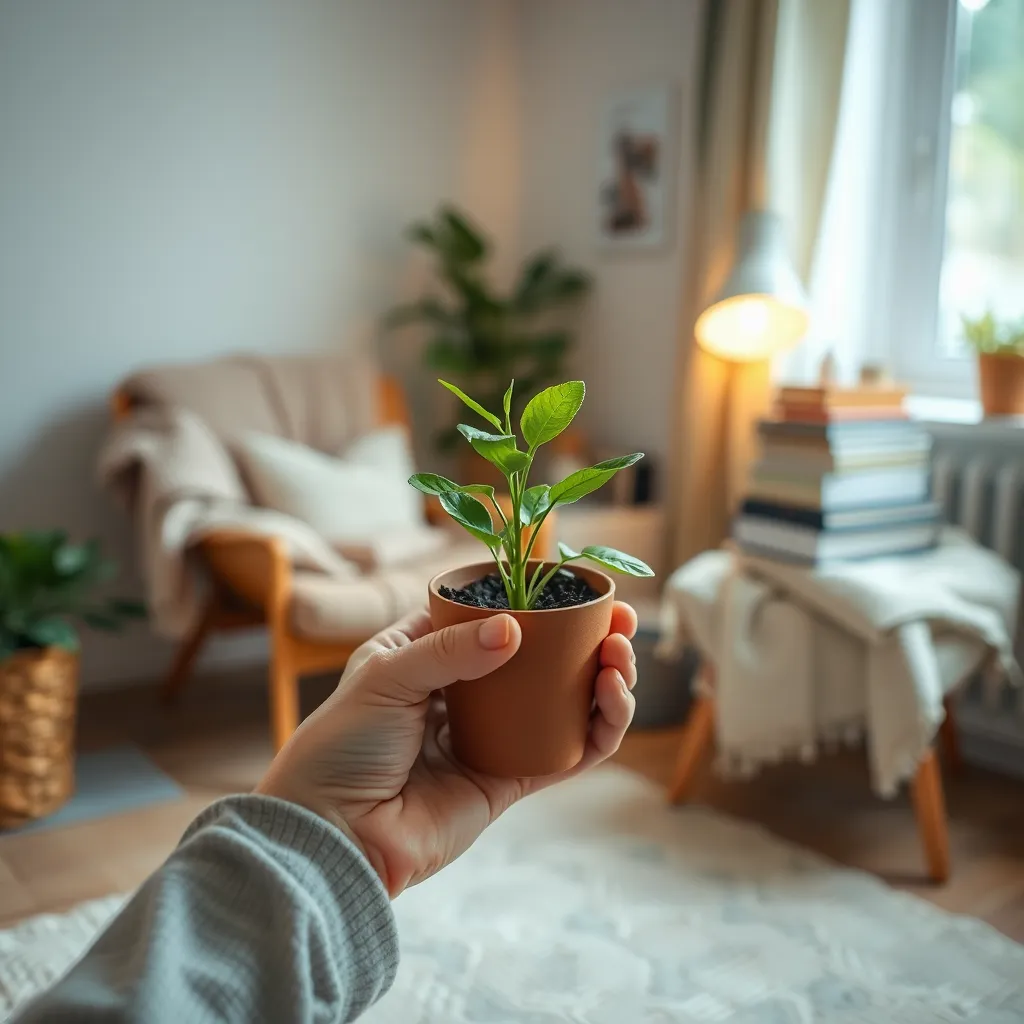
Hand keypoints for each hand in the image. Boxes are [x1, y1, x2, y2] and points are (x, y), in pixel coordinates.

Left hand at [256, 603, 637, 896]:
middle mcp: (466, 693)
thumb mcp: (386, 676)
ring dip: (603, 682)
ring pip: (564, 705)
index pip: (495, 616)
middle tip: (623, 623)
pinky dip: (598, 731)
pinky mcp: (509, 782)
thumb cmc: (341, 745)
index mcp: (428, 654)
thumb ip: (451, 650)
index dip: (540, 603)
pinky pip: (566, 754)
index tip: (582, 590)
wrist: (333, 834)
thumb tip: (513, 630)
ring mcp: (491, 737)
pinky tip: (612, 702)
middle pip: (542, 659)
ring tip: (621, 661)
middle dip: (589, 641)